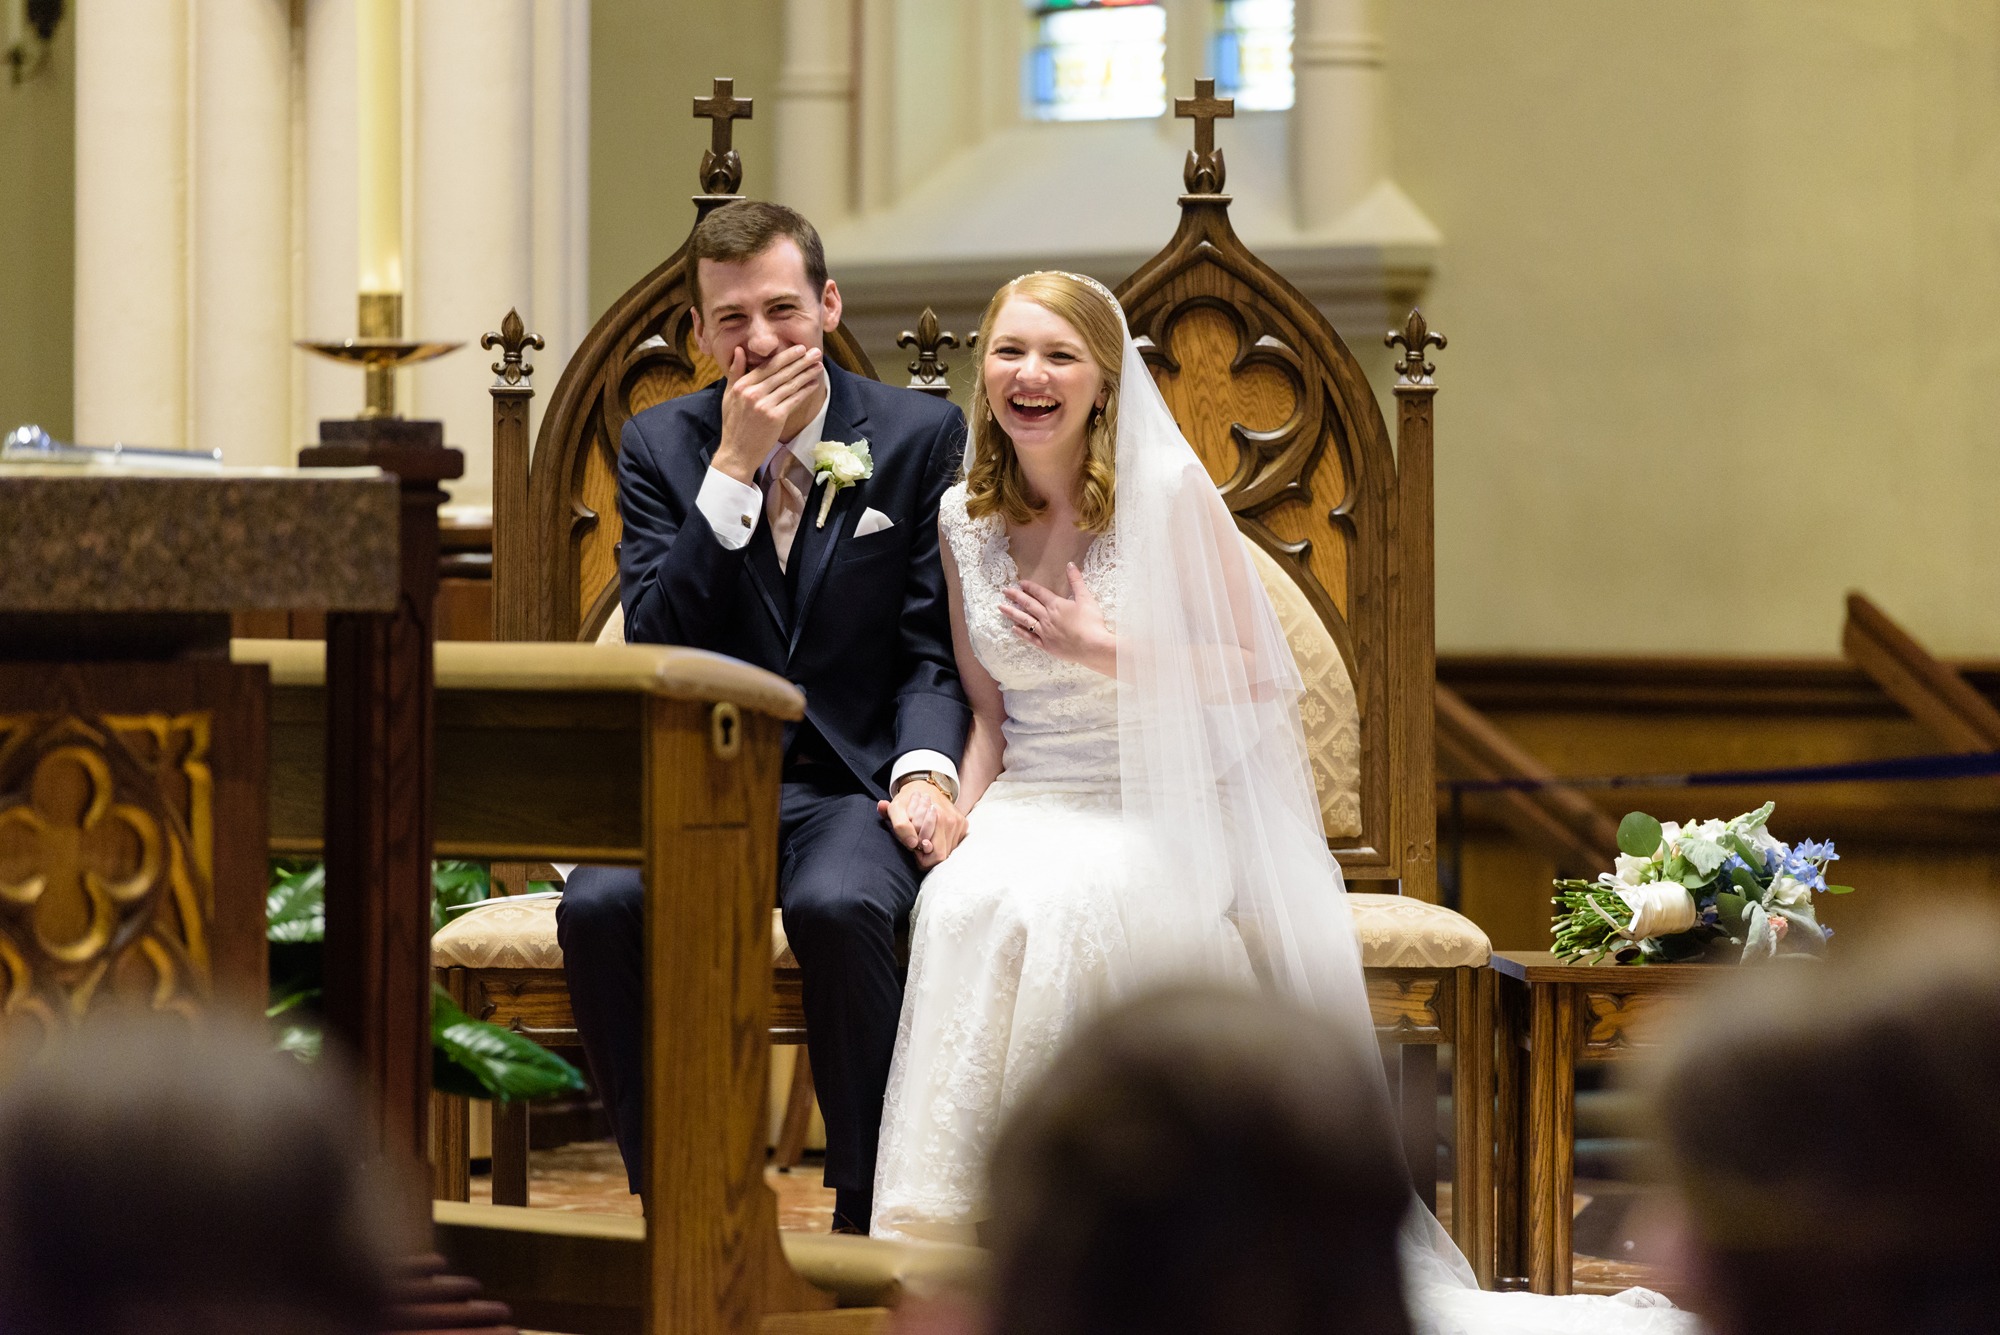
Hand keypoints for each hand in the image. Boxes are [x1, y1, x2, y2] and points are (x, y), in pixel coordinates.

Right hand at [712, 344, 824, 483]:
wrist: (738, 452)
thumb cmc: (733, 424)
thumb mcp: (729, 395)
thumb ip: (735, 372)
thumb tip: (740, 350)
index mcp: (742, 385)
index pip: (768, 366)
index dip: (786, 356)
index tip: (799, 348)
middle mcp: (753, 393)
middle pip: (782, 373)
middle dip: (801, 361)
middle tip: (816, 352)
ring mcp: (765, 405)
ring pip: (790, 385)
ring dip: (807, 374)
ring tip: (818, 365)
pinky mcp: (775, 417)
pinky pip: (794, 400)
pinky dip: (805, 391)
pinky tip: (814, 384)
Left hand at [877, 780, 967, 869]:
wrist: (923, 785)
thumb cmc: (906, 801)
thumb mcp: (896, 809)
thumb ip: (900, 826)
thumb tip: (913, 843)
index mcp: (936, 816)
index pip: (934, 855)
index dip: (920, 856)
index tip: (913, 846)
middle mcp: (950, 820)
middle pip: (942, 855)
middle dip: (927, 854)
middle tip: (917, 844)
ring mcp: (958, 822)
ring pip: (948, 851)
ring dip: (935, 848)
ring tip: (924, 837)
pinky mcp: (963, 824)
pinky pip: (954, 844)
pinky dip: (942, 843)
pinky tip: (933, 835)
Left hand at [1001, 565, 1113, 672]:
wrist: (1092, 646)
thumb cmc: (1091, 622)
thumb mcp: (1086, 598)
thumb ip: (1076, 581)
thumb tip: (1070, 564)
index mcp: (1056, 604)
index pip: (1039, 593)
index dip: (1029, 587)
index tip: (1020, 583)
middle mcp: (1047, 617)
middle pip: (1028, 604)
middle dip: (1015, 596)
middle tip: (1004, 591)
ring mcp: (1045, 632)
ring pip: (1025, 620)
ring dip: (1012, 612)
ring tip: (1001, 607)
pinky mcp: (1046, 645)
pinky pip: (1030, 637)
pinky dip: (1021, 632)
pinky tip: (1013, 628)